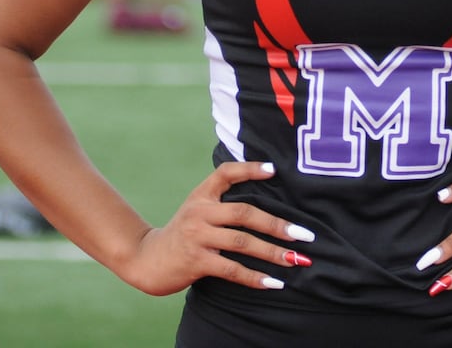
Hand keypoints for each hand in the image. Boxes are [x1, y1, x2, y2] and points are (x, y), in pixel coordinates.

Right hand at [121, 161, 314, 295]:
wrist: (147, 259)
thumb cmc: (183, 233)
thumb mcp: (197, 208)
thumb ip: (221, 201)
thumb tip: (267, 201)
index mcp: (202, 194)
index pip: (226, 173)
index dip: (249, 169)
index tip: (274, 169)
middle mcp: (199, 211)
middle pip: (244, 213)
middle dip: (277, 224)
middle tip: (304, 234)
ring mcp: (197, 236)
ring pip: (242, 242)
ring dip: (272, 252)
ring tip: (295, 260)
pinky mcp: (196, 261)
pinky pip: (231, 269)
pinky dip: (254, 277)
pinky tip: (273, 283)